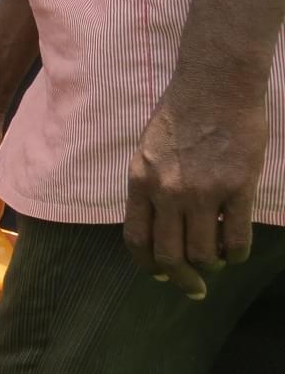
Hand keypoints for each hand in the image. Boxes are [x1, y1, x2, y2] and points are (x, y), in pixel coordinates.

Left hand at [123, 90, 266, 299]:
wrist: (215, 86)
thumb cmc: (181, 115)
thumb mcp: (149, 150)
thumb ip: (150, 186)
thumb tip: (157, 225)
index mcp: (141, 181)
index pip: (136, 238)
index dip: (147, 265)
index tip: (159, 275)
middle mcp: (167, 191)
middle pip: (169, 255)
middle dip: (180, 279)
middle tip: (192, 287)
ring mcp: (202, 191)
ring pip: (204, 253)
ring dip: (212, 265)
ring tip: (218, 259)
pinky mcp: (237, 188)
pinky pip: (236, 237)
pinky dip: (236, 252)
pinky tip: (236, 250)